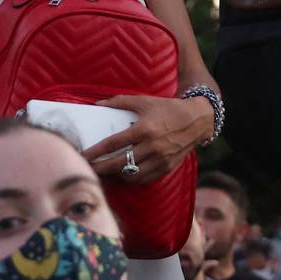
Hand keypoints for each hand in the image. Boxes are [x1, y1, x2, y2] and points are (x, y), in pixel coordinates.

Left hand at [84, 94, 213, 183]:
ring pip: (131, 174)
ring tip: (104, 173)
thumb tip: (98, 103)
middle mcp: (152, 147)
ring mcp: (160, 159)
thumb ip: (120, 101)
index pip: (114, 143)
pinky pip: (144, 179)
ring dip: (115, 176)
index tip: (83, 155)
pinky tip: (122, 175)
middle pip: (119, 163)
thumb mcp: (144, 101)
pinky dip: (132, 179)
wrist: (197, 120)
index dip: (96, 151)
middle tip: (87, 169)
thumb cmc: (168, 108)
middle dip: (100, 168)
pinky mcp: (166, 167)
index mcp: (144, 129)